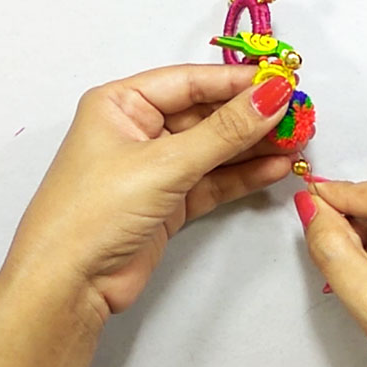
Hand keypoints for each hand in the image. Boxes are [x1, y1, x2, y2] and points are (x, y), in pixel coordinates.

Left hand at [6, 64, 301, 318]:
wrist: (69, 284)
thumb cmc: (93, 212)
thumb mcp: (164, 163)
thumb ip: (224, 131)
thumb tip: (271, 97)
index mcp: (122, 104)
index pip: (190, 81)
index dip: (237, 82)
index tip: (282, 82)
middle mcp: (139, 130)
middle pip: (207, 114)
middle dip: (252, 116)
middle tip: (297, 115)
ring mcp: (156, 167)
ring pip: (215, 149)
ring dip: (254, 147)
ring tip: (296, 142)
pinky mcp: (170, 201)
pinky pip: (214, 180)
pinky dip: (243, 175)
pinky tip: (275, 167)